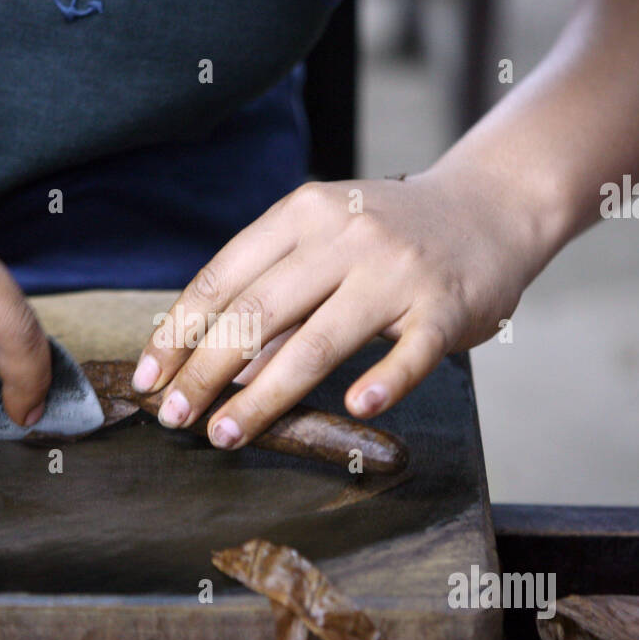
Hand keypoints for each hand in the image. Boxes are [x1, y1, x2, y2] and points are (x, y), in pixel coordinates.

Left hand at [133, 167, 547, 449]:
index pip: (223, 278)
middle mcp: (345, 237)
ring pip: (319, 342)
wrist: (489, 206)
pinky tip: (355, 408)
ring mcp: (396, 272)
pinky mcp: (445, 306)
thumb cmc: (390, 234)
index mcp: (303, 214)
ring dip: (265, 395)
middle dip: (205, 371)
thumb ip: (274, 297)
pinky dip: (383, 382)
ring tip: (226, 433)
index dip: (178, 332)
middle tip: (174, 416)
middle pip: (257, 313)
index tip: (149, 376)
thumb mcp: (324, 244)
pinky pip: (410, 354)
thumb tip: (216, 369)